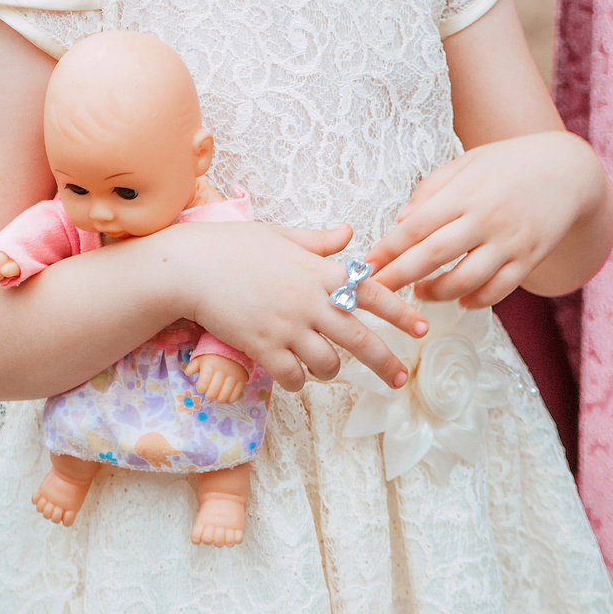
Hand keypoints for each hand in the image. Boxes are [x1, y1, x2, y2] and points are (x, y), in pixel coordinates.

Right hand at [155, 222, 425, 394]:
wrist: (189, 267)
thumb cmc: (233, 246)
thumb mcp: (281, 235)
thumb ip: (318, 241)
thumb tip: (348, 233)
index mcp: (319, 271)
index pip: (372, 292)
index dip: (401, 312)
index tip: (423, 329)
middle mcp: (310, 301)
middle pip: (360, 339)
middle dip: (386, 363)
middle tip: (400, 378)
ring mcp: (288, 327)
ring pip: (328, 364)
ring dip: (332, 370)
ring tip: (328, 368)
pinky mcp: (264, 348)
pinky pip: (294, 376)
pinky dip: (298, 380)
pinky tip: (295, 375)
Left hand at [187, 353, 249, 403]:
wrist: (235, 348)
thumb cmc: (214, 355)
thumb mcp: (201, 358)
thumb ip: (192, 366)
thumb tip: (187, 373)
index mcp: (209, 366)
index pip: (202, 386)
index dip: (200, 389)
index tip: (201, 387)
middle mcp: (221, 372)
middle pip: (212, 393)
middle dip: (209, 396)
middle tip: (209, 394)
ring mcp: (233, 376)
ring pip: (224, 396)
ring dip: (219, 399)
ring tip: (218, 396)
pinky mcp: (241, 380)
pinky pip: (235, 395)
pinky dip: (230, 398)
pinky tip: (227, 395)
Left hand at [367, 132, 607, 309]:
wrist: (568, 171)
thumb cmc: (508, 164)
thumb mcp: (467, 164)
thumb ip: (431, 190)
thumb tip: (401, 222)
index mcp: (465, 192)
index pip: (416, 226)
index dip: (388, 249)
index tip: (365, 265)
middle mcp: (486, 218)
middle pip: (433, 256)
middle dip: (399, 278)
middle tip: (375, 293)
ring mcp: (509, 241)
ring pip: (464, 280)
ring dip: (436, 293)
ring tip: (421, 293)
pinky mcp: (529, 258)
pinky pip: (498, 290)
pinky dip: (475, 301)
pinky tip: (460, 300)